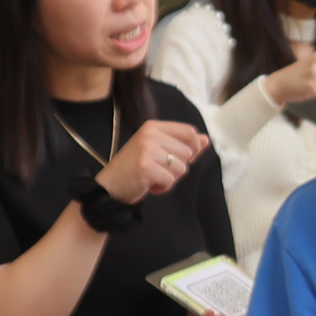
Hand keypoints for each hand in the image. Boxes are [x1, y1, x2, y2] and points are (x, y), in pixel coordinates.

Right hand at [98, 118, 212, 209]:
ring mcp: (147, 149)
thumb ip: (183, 145)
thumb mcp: (158, 151)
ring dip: (170, 178)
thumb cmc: (135, 169)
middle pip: (188, 152)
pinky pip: (170, 180)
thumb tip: (206, 140)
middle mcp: (150, 134)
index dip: (195, 148)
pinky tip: (149, 185)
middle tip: (159, 170)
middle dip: (178, 167)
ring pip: (181, 168)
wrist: (109, 186)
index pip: (189, 132)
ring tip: (153, 177)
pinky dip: (163, 188)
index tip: (185, 159)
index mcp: (153, 126)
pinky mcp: (145, 166)